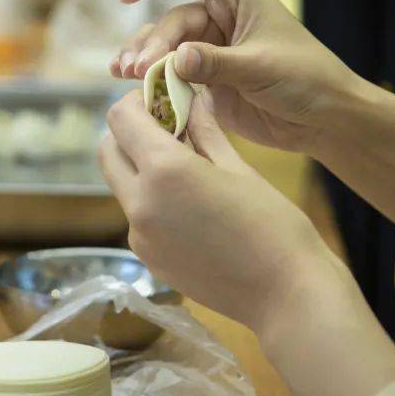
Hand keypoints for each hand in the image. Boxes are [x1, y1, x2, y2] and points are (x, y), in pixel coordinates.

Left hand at [99, 91, 340, 331]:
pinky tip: (191, 205)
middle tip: (167, 128)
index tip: (160, 100)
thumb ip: (204, 131)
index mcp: (164, 171)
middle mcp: (140, 203)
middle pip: (108, 151)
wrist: (286, 295)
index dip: (135, 101)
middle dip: (129, 133)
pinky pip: (138, 217)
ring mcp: (140, 236)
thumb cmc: (273, 225)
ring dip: (140, 167)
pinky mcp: (148, 259)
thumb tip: (191, 100)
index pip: (120, 118)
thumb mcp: (238, 167)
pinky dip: (152, 200)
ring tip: (186, 167)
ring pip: (122, 185)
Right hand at [111, 0, 367, 153]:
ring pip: (163, 46)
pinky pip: (169, 73)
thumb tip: (174, 59)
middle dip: (152, 43)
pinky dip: (149, 79)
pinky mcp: (204, 79)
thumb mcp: (261, 66)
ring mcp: (208, 48)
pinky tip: (130, 86)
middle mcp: (217, 15)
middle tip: (142, 71)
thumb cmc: (305, 77)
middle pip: (169, 20)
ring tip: (127, 77)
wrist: (324, 118)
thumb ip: (215, 63)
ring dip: (143, 59)